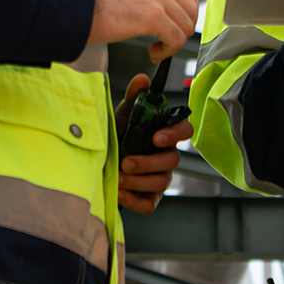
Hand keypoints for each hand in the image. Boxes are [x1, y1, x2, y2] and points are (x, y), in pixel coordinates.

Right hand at [88, 0, 201, 55]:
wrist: (77, 8)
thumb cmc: (97, 0)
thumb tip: (174, 8)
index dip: (187, 9)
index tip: (177, 21)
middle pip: (191, 7)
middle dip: (182, 27)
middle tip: (167, 37)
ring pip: (185, 25)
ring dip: (173, 41)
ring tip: (157, 46)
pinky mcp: (154, 16)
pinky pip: (176, 38)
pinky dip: (168, 50)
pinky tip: (154, 51)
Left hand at [114, 72, 192, 213]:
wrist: (98, 162)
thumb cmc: (117, 137)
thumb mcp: (122, 116)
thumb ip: (133, 99)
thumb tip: (142, 80)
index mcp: (164, 135)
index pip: (185, 130)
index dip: (175, 134)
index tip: (157, 137)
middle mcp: (166, 157)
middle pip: (172, 160)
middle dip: (148, 162)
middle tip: (126, 162)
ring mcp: (160, 178)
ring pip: (161, 182)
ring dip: (138, 181)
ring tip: (118, 178)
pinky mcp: (150, 198)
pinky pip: (150, 204)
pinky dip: (135, 200)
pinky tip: (120, 193)